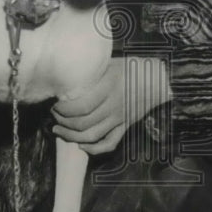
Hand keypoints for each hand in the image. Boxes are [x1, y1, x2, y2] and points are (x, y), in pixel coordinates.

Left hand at [51, 56, 171, 154]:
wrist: (157, 79)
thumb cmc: (131, 67)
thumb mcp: (110, 62)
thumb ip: (91, 70)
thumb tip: (66, 73)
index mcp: (109, 87)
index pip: (80, 106)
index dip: (63, 110)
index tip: (55, 104)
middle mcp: (113, 105)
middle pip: (83, 123)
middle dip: (63, 122)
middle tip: (54, 115)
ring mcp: (120, 118)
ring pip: (92, 136)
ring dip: (72, 136)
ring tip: (59, 130)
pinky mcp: (125, 126)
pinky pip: (109, 143)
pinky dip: (94, 149)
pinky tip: (81, 146)